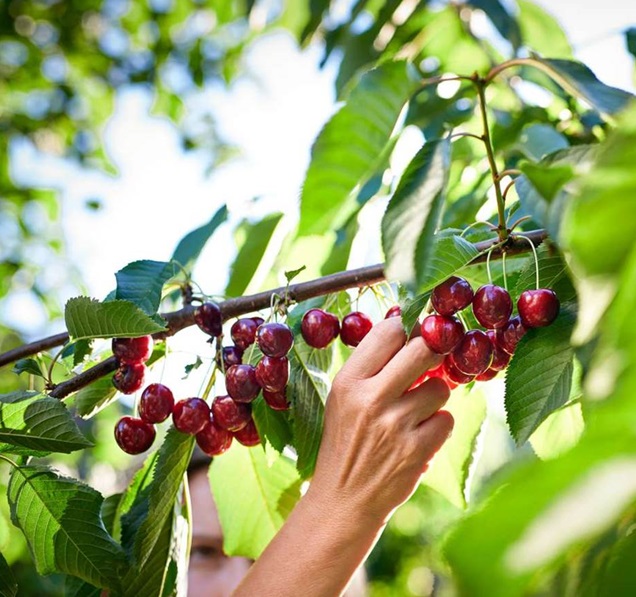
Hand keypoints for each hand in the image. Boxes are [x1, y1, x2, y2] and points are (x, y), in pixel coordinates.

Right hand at [309, 317, 453, 522]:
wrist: (344, 499)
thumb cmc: (345, 441)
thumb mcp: (342, 399)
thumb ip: (370, 366)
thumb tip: (403, 325)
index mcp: (348, 382)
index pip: (388, 333)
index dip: (405, 332)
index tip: (410, 339)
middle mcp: (370, 399)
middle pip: (423, 350)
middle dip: (430, 354)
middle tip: (426, 364)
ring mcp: (395, 425)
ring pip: (440, 387)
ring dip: (434, 396)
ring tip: (415, 411)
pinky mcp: (417, 450)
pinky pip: (447, 419)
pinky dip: (438, 426)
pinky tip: (419, 436)